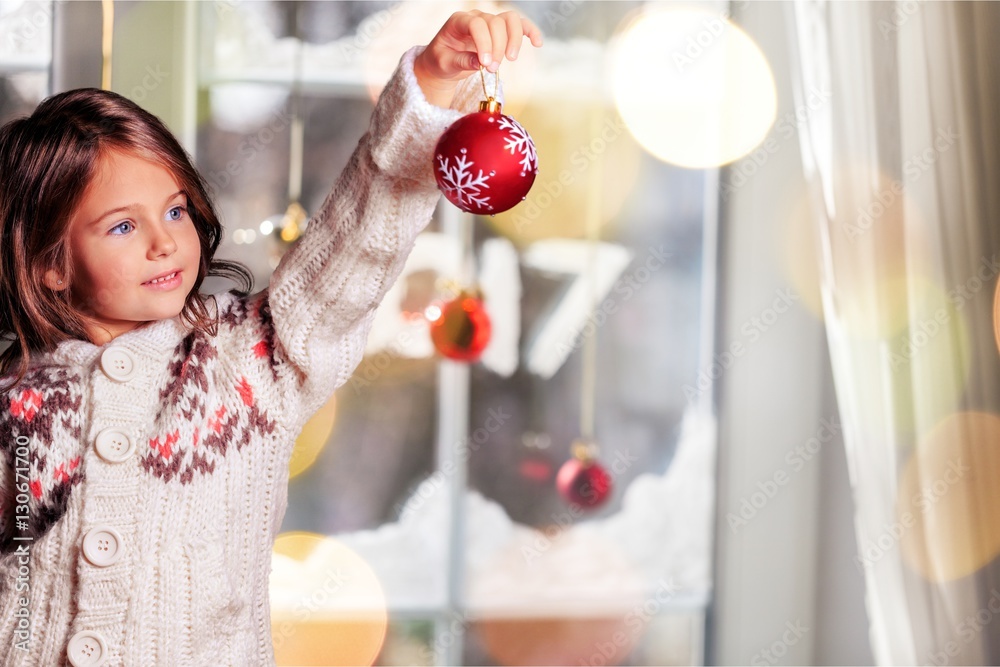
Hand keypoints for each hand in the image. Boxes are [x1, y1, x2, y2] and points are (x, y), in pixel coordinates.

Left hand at [413, 10, 542, 107]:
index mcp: (458, 21)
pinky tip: (537, 43)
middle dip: (497, 47)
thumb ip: (460, 61)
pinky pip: (519, 25)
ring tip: (510, 59)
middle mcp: (476, 17)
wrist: (444, 62)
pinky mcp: (500, 31)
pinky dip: (530, 31)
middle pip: (495, 22)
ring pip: (510, 20)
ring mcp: (489, 22)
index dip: (484, 42)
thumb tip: (480, 62)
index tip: (485, 64)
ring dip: (514, 40)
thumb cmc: (442, 61)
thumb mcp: (444, 63)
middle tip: (492, 69)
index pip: (476, 24)